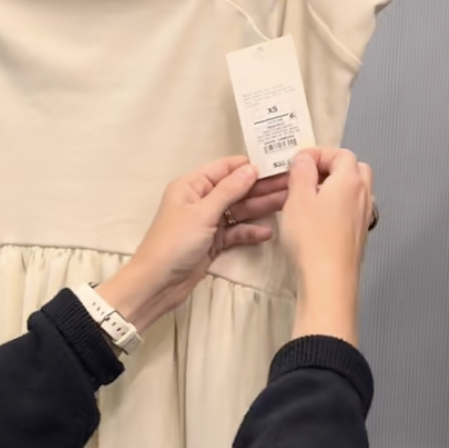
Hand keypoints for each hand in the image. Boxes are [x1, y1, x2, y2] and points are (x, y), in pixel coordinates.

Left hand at [97, 156, 288, 332]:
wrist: (157, 284)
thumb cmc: (174, 243)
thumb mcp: (202, 213)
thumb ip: (228, 190)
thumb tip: (250, 168)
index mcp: (191, 186)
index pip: (225, 168)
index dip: (250, 165)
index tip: (278, 163)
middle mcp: (200, 200)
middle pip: (235, 189)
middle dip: (261, 187)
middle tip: (291, 184)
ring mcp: (207, 222)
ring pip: (238, 210)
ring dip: (260, 208)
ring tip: (287, 203)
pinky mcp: (212, 243)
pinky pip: (235, 232)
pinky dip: (249, 232)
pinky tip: (267, 232)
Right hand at [282, 149, 373, 346]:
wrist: (328, 280)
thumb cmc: (312, 239)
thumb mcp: (297, 199)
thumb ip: (301, 173)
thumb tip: (304, 159)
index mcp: (349, 180)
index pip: (340, 154)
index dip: (318, 154)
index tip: (297, 162)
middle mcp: (363, 195)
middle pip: (354, 169)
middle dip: (331, 168)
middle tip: (307, 177)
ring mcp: (363, 217)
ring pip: (354, 191)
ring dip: (334, 188)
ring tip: (309, 199)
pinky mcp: (358, 236)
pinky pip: (350, 211)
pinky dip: (337, 207)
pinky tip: (317, 220)